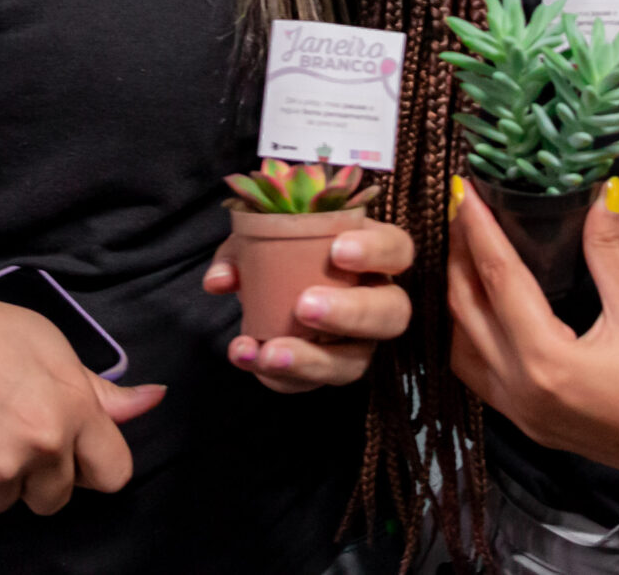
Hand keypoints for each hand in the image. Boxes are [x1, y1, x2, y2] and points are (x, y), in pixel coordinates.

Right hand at [0, 246, 163, 516]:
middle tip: (3, 428)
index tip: (69, 452)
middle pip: (54, 498)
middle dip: (35, 475)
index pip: (113, 474)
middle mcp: (37, 446)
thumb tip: (154, 401)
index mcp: (72, 409)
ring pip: (4, 503)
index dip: (91, 464)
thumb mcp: (49, 345)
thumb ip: (101, 389)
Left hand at [203, 215, 414, 391]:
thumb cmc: (282, 247)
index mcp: (374, 254)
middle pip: (392, 313)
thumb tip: (221, 280)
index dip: (376, 251)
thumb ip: (241, 252)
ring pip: (355, 361)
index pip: (397, 249)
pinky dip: (279, 376)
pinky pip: (312, 382)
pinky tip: (250, 359)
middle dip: (351, 313)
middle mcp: (379, 300)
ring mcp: (360, 342)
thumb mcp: (261, 236)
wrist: (273, 283)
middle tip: (304, 307)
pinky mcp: (330, 369)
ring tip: (268, 353)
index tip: (338, 250)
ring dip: (311, 360)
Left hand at [447, 176, 618, 506]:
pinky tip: (487, 312)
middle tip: (462, 210)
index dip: (478, 228)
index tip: (463, 188)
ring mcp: (524, 416)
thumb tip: (599, 192)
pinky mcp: (535, 427)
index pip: (498, 278)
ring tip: (469, 254)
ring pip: (464, 349)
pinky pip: (481, 377)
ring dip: (461, 299)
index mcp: (546, 361)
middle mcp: (522, 392)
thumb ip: (610, 248)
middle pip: (468, 311)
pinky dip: (473, 337)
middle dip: (460, 256)